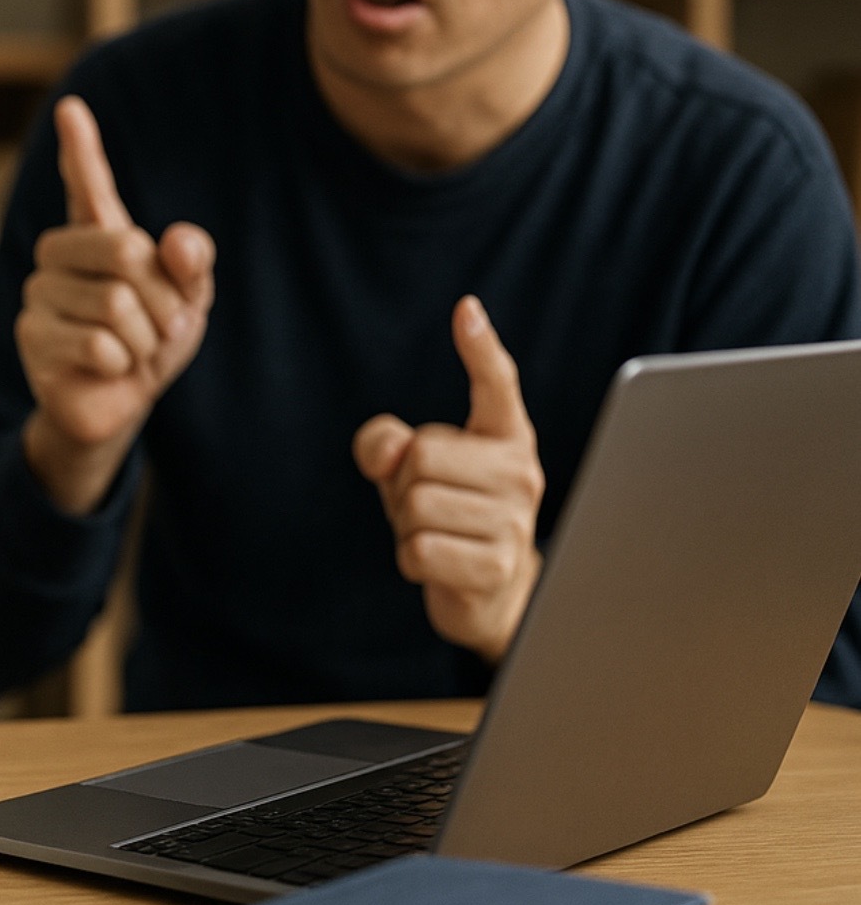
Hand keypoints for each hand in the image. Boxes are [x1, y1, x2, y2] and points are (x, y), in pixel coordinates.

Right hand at [19, 95, 214, 513]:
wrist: (121, 404)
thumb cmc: (152, 341)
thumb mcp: (188, 301)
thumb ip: (192, 265)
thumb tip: (178, 241)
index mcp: (100, 235)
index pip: (88, 184)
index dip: (83, 148)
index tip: (74, 109)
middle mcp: (62, 254)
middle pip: (124, 249)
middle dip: (161, 297)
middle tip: (162, 325)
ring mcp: (41, 293)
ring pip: (114, 302)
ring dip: (143, 337)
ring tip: (133, 349)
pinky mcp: (33, 336)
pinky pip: (99, 342)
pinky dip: (122, 363)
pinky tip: (109, 369)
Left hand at [353, 296, 544, 662]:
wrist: (490, 594)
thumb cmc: (449, 515)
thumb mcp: (410, 472)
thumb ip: (384, 445)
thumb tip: (388, 451)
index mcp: (506, 437)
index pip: (496, 386)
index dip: (479, 349)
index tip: (464, 310)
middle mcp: (520, 472)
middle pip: (421, 455)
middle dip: (404, 482)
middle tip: (429, 502)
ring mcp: (513, 521)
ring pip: (415, 504)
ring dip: (406, 524)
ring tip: (437, 532)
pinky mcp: (494, 566)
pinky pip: (417, 549)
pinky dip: (411, 558)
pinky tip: (438, 561)